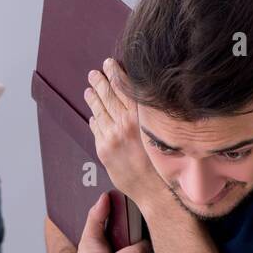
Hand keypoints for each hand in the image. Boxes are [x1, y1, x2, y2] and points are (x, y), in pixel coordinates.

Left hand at [85, 57, 158, 201]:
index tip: (110, 64)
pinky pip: (96, 128)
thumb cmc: (163, 161)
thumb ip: (147, 115)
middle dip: (100, 81)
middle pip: (109, 95)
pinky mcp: (104, 148)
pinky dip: (94, 119)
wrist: (155, 188)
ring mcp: (112, 135)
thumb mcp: (160, 131)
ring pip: (99, 110)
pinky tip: (93, 114)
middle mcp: (126, 123)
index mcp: (142, 116)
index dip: (116, 74)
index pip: (125, 87)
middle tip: (95, 73)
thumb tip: (137, 98)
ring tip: (89, 89)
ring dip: (93, 97)